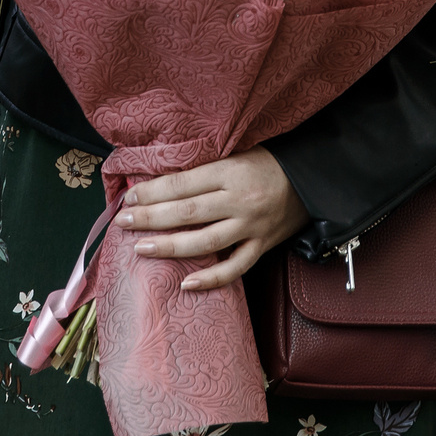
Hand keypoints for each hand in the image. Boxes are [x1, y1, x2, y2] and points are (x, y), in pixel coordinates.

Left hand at [118, 147, 308, 290]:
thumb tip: (160, 180)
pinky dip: (211, 278)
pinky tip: (186, 282)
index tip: (129, 197)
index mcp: (231, 171)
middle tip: (124, 222)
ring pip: (206, 241)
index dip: (152, 192)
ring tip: (142, 248)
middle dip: (151, 218)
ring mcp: (252, 226)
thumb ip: (204, 166)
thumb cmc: (267, 161)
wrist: (312, 179)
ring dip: (171, 246)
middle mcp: (240, 200)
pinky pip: (235, 268)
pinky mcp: (263, 246)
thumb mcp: (236, 153)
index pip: (182, 184)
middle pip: (187, 212)